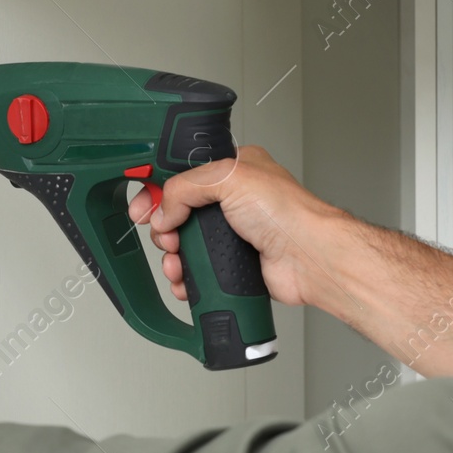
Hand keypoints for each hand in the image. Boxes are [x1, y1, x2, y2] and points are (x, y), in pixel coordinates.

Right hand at [125, 145, 346, 307]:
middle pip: (177, 213)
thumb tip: (163, 209)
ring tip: (176, 262)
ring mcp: (231, 235)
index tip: (143, 206)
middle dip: (164, 228)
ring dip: (172, 257)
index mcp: (232, 171)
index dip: (158, 189)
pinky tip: (184, 280)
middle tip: (167, 236)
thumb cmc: (287, 213)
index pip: (182, 174)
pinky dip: (185, 279)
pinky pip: (197, 272)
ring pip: (184, 246)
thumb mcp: (228, 177)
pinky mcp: (232, 264)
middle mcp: (231, 202)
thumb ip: (185, 187)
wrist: (308, 258)